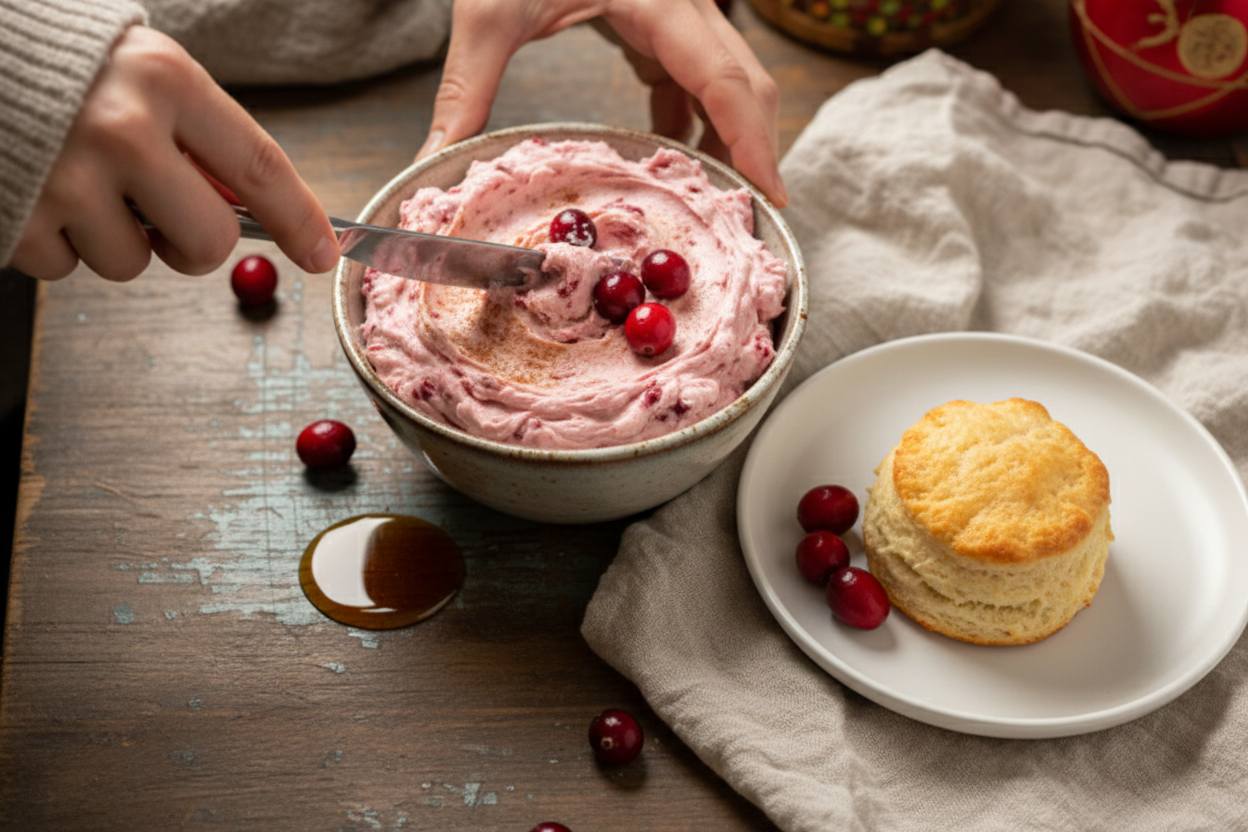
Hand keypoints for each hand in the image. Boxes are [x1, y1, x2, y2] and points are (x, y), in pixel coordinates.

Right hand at [11, 26, 339, 281]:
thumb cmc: (59, 65)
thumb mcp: (140, 74)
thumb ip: (195, 134)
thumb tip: (246, 206)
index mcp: (167, 81)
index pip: (259, 167)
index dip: (299, 220)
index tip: (323, 254)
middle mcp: (125, 130)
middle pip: (208, 242)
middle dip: (191, 245)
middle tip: (156, 215)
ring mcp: (67, 177)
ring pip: (133, 264)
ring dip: (112, 239)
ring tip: (73, 182)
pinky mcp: (19, 216)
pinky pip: (66, 267)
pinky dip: (54, 242)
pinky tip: (34, 191)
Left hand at [417, 0, 786, 206]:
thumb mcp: (490, 10)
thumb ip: (468, 88)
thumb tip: (437, 159)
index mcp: (659, 0)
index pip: (725, 79)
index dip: (753, 140)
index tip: (768, 194)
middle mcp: (683, 4)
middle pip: (745, 84)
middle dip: (752, 150)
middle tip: (750, 217)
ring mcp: (677, 11)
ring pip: (726, 83)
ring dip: (725, 140)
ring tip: (713, 202)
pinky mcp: (659, 19)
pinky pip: (692, 77)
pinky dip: (691, 120)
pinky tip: (671, 160)